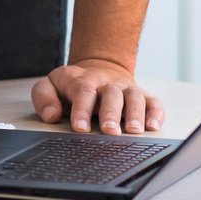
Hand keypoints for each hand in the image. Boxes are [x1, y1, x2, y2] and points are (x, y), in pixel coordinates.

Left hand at [32, 58, 163, 133]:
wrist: (98, 69)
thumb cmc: (71, 87)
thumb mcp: (50, 86)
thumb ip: (44, 98)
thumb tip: (51, 116)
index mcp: (82, 80)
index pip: (83, 91)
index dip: (82, 109)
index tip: (80, 127)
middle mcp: (107, 83)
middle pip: (111, 94)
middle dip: (111, 113)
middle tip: (110, 130)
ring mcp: (126, 89)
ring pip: (134, 97)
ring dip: (135, 114)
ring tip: (133, 130)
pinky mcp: (143, 96)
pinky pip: (153, 102)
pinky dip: (155, 113)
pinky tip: (153, 127)